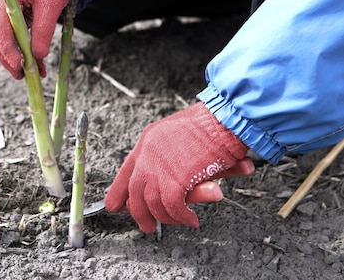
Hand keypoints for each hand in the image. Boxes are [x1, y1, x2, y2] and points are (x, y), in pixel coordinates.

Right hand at [0, 0, 75, 79]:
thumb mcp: (52, 4)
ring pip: (3, 38)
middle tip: (22, 76)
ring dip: (16, 56)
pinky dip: (23, 49)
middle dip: (9, 58)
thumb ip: (43, 30)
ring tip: (31, 73)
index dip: (9, 50)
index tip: (20, 66)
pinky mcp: (11, 14)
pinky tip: (36, 62)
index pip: (0, 29)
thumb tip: (38, 57)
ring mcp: (2, 8)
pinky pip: (13, 34)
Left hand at [104, 102, 253, 232]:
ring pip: (152, 203)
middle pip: (134, 191)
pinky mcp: (174, 179)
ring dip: (165, 218)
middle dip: (139, 213)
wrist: (226, 118)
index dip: (121, 192)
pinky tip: (191, 219)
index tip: (116, 206)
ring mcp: (158, 166)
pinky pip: (172, 207)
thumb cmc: (214, 125)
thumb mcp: (186, 140)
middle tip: (147, 225)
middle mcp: (148, 153)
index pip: (126, 172)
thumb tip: (183, 185)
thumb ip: (179, 162)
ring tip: (179, 222)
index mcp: (148, 141)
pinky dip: (182, 216)